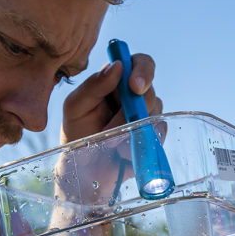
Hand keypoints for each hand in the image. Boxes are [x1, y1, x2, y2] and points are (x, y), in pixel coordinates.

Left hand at [56, 53, 163, 204]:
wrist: (85, 172)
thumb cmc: (77, 135)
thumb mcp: (75, 107)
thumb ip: (93, 85)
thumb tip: (117, 66)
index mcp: (117, 81)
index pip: (140, 63)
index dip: (143, 71)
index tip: (135, 87)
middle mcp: (135, 96)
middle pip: (151, 91)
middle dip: (134, 111)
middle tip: (115, 128)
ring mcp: (147, 116)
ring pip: (156, 114)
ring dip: (131, 130)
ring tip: (111, 142)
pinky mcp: (154, 136)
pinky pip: (159, 134)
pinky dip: (141, 143)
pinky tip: (123, 151)